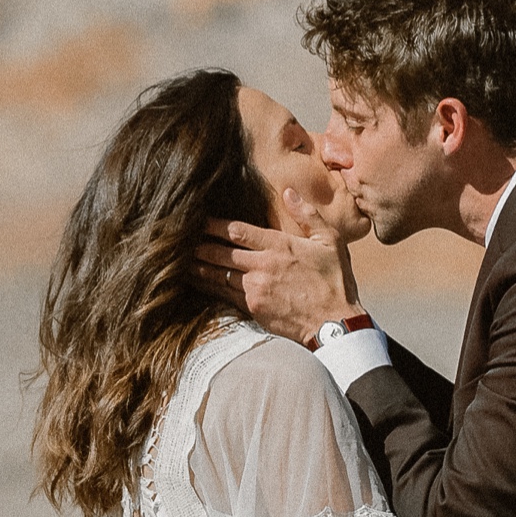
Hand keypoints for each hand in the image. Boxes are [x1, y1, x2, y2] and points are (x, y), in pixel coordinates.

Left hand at [196, 190, 359, 344]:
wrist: (336, 324)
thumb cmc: (336, 282)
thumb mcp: (330, 241)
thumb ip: (308, 215)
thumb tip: (289, 192)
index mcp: (279, 245)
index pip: (238, 231)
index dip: (214, 224)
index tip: (199, 219)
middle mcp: (262, 265)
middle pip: (220, 252)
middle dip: (198, 244)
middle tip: (179, 239)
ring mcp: (255, 289)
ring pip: (217, 274)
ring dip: (198, 266)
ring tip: (180, 260)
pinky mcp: (253, 308)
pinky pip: (224, 295)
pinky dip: (209, 287)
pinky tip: (198, 282)